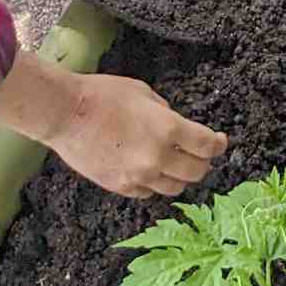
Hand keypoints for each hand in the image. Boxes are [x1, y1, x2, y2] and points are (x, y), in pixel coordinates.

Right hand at [44, 69, 227, 196]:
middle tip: (200, 155)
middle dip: (203, 162)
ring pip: (174, 187)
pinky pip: (148, 192)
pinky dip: (154, 183)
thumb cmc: (102, 95)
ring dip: (180, 176)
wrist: (65, 113)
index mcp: (168, 129)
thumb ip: (165, 113)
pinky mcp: (120, 186)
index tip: (220, 142)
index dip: (218, 144)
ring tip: (175, 165)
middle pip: (197, 172)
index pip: (207, 145)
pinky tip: (149, 171)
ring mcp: (138, 176)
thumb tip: (175, 125)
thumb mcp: (144, 93)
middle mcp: (157, 157)